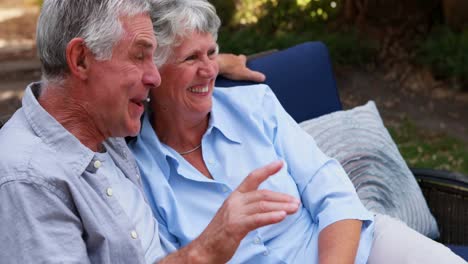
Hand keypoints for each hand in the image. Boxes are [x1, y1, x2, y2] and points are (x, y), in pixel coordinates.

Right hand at [184, 160, 299, 262]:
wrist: (204, 249)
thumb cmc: (221, 234)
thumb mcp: (234, 214)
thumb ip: (249, 207)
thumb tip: (269, 205)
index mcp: (235, 196)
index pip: (252, 178)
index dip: (267, 170)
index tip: (280, 163)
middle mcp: (234, 201)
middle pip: (262, 194)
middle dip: (282, 197)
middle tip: (296, 202)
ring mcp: (234, 213)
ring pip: (262, 205)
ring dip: (281, 207)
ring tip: (294, 209)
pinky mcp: (235, 226)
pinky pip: (257, 219)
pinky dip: (271, 217)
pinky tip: (282, 216)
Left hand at [217, 53, 265, 81]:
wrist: (216, 64)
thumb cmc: (231, 69)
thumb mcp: (245, 74)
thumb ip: (254, 76)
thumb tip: (264, 77)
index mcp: (240, 59)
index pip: (243, 58)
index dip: (244, 62)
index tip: (244, 66)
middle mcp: (232, 56)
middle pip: (235, 59)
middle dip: (235, 63)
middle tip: (235, 70)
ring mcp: (223, 57)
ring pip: (227, 60)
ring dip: (227, 64)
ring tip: (226, 71)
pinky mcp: (216, 59)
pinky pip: (219, 62)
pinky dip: (220, 65)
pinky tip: (219, 70)